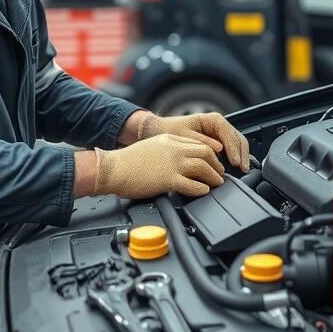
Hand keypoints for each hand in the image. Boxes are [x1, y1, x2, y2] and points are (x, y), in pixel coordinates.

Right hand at [93, 134, 224, 198]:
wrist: (113, 168)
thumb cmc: (127, 162)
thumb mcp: (151, 147)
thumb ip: (167, 150)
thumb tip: (178, 160)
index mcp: (170, 140)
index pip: (198, 143)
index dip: (210, 153)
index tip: (213, 161)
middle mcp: (174, 149)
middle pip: (206, 152)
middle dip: (216, 164)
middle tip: (219, 173)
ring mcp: (173, 163)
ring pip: (203, 167)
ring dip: (213, 177)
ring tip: (217, 184)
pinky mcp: (168, 179)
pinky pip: (192, 184)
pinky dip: (201, 189)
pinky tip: (204, 191)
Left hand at [140, 112, 249, 171]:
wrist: (160, 132)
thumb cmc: (169, 132)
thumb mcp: (184, 138)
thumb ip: (202, 143)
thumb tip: (219, 149)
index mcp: (210, 120)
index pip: (227, 131)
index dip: (233, 147)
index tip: (235, 161)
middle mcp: (217, 125)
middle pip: (236, 137)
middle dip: (241, 153)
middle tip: (242, 168)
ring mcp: (219, 134)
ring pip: (237, 143)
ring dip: (241, 155)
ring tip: (242, 170)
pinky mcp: (218, 142)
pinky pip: (231, 149)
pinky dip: (235, 157)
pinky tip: (235, 168)